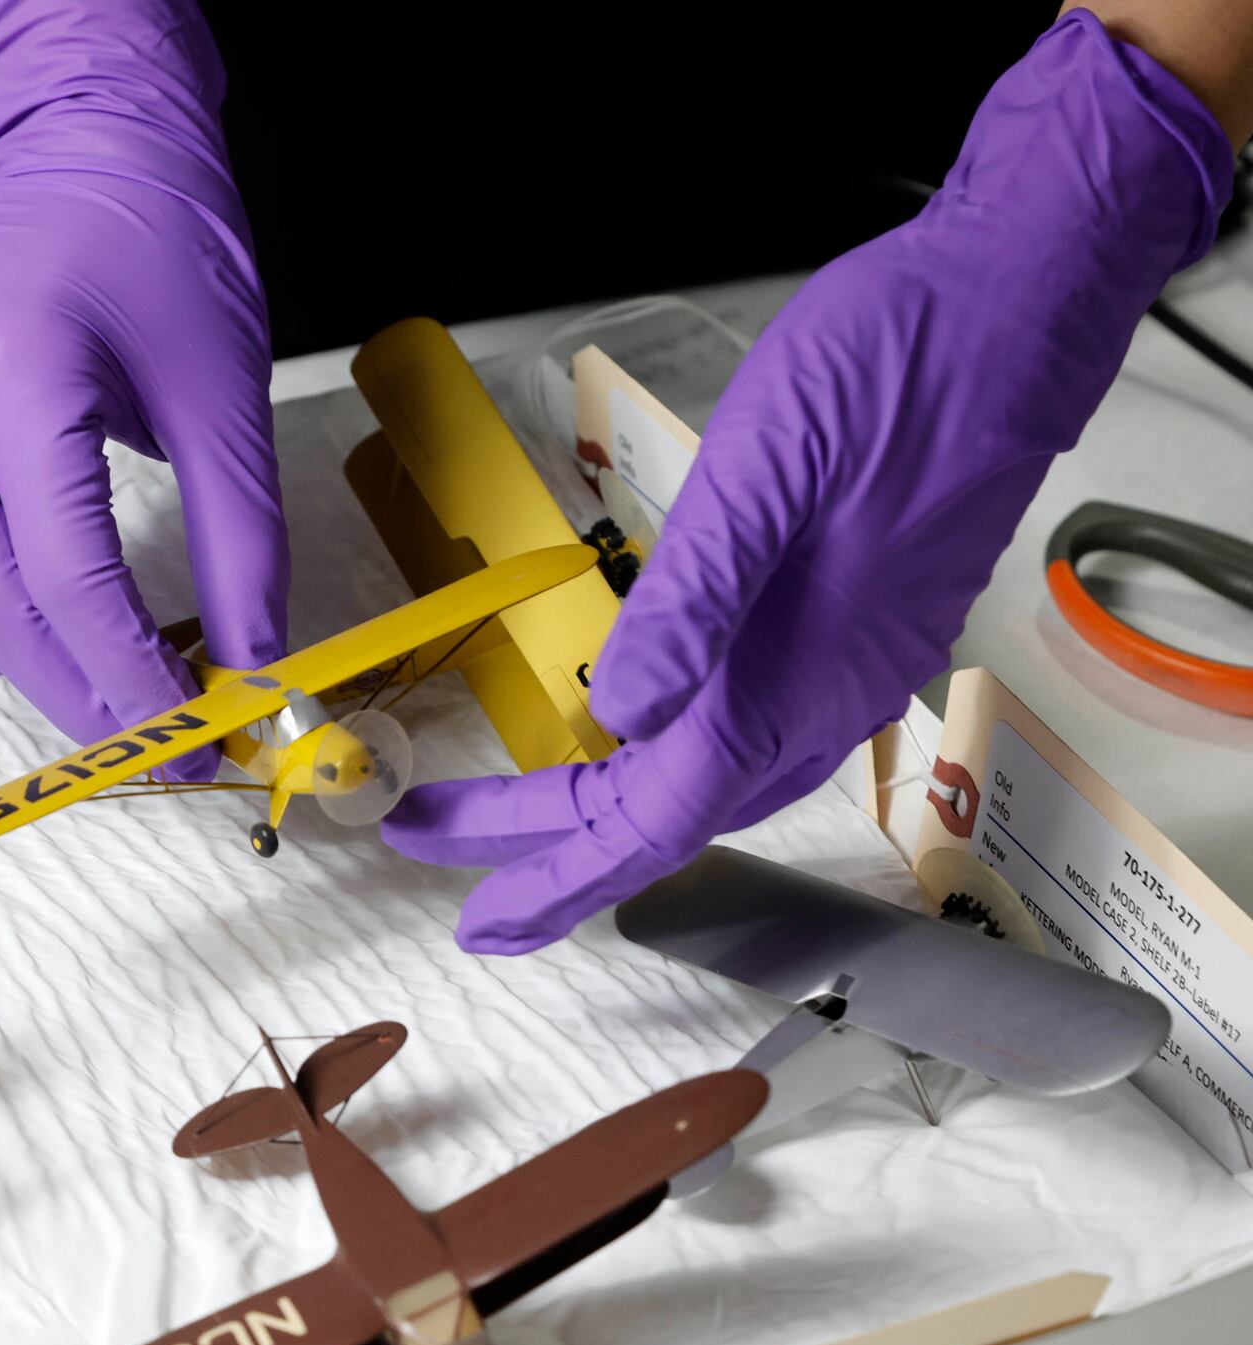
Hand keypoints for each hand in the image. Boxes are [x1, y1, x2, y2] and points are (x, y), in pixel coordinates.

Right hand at [0, 0, 286, 780]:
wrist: (88, 159)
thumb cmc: (161, 261)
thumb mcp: (226, 406)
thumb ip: (243, 548)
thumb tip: (254, 668)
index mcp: (24, 386)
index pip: (70, 582)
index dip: (128, 680)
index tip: (179, 740)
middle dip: (67, 688)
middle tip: (133, 737)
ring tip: (26, 656)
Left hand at [384, 10, 1232, 953]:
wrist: (1016, 312)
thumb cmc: (893, 372)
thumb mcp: (765, 473)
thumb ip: (691, 606)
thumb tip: (620, 718)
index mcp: (794, 677)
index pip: (658, 818)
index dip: (560, 874)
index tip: (479, 918)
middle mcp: (828, 699)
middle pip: (674, 812)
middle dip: (556, 844)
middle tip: (443, 840)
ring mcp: (852, 670)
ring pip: (716, 782)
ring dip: (614, 808)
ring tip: (524, 809)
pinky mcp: (862, 633)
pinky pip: (754, 736)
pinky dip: (676, 761)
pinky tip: (644, 735)